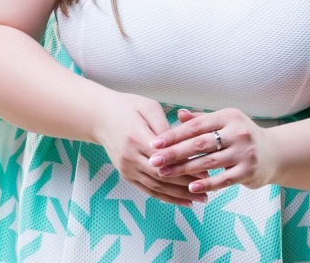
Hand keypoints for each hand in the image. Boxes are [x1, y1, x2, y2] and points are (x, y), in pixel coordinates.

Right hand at [92, 92, 206, 206]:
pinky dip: (166, 197)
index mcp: (137, 138)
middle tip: (208, 189)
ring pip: (156, 187)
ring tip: (199, 199)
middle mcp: (130, 157)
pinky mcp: (126, 175)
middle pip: (162, 176)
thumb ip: (165, 127)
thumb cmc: (128, 107)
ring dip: (179, 196)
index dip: (186, 166)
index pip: (165, 157)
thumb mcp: (149, 108)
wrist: (100, 117)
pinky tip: (182, 201)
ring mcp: (127, 169)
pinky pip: (148, 190)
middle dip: (186, 185)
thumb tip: (182, 145)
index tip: (206, 171)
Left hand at [147, 107, 280, 195]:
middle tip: (154, 161)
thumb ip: (202, 120)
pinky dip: (207, 184)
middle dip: (174, 153)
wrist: (274, 153)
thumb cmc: (242, 136)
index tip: (155, 143)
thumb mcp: (225, 122)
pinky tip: (191, 187)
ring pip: (209, 162)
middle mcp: (238, 132)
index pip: (196, 126)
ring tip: (165, 174)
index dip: (174, 135)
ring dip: (184, 170)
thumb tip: (178, 114)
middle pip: (200, 143)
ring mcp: (244, 152)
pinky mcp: (248, 170)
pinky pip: (223, 179)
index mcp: (229, 116)